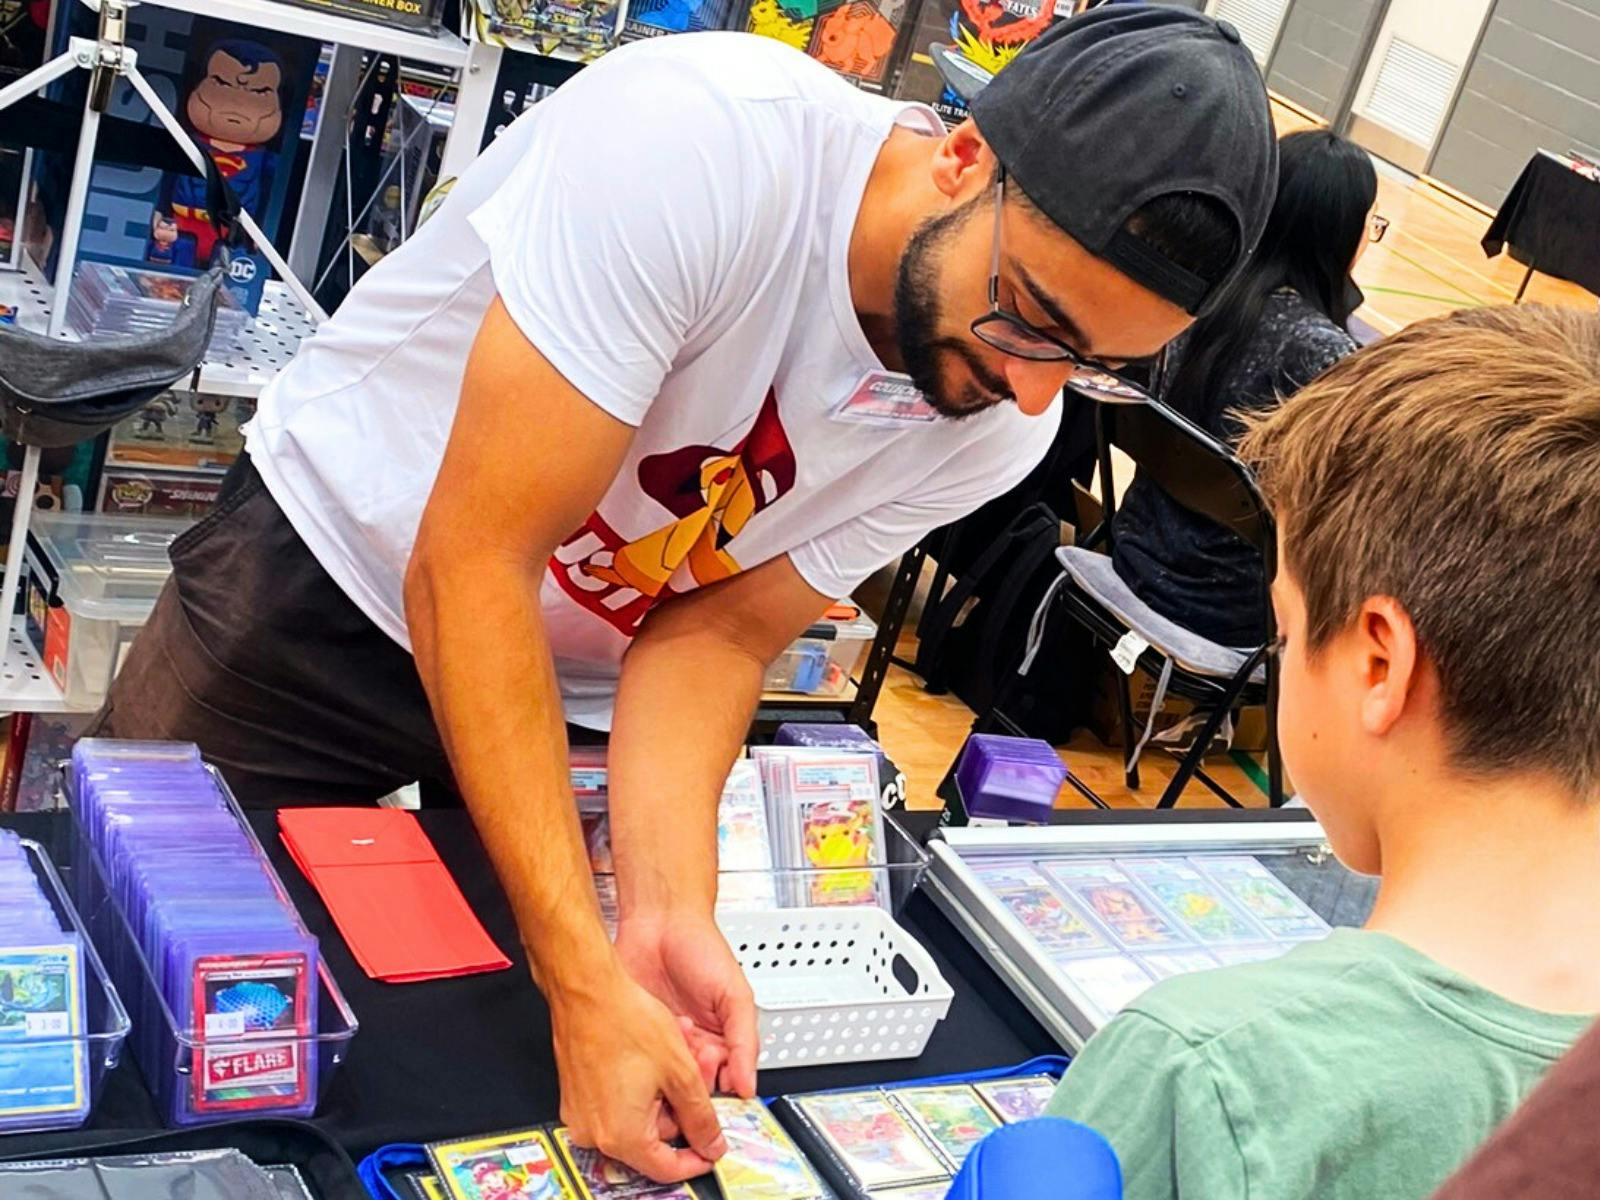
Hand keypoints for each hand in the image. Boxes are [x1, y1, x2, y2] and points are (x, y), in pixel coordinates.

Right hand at [551, 960, 728, 1182]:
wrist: (586, 988)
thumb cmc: (624, 1020)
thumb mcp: (680, 1071)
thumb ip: (701, 1116)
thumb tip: (712, 1143)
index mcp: (621, 1134)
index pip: (666, 1168)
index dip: (696, 1159)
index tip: (711, 1149)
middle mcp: (594, 1131)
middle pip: (651, 1140)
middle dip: (678, 1111)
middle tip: (692, 1080)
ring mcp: (581, 1112)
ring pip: (635, 1118)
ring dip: (660, 1094)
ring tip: (671, 1058)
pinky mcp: (576, 1094)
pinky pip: (615, 1102)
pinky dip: (638, 1086)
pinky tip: (650, 1056)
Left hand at [615, 911, 758, 1099]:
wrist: (660, 922)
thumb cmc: (702, 948)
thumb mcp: (735, 996)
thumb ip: (745, 1042)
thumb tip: (749, 1086)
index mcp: (721, 1040)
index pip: (724, 1083)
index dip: (720, 1086)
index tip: (716, 1080)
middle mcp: (692, 1044)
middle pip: (692, 1087)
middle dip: (694, 1075)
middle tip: (695, 1052)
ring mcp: (663, 1041)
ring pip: (665, 1078)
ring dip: (671, 1063)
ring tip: (678, 1031)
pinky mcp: (637, 1035)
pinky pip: (640, 1061)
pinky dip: (648, 1054)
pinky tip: (654, 1033)